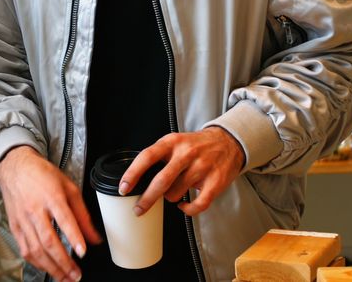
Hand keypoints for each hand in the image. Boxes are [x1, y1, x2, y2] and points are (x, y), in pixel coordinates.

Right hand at [0, 146, 101, 281]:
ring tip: (64, 278)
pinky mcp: (15, 227)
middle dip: (63, 262)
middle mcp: (35, 210)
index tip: (82, 252)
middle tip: (75, 275)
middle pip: (48, 240)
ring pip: (36, 249)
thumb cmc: (42, 175)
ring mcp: (23, 220)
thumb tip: (94, 237)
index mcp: (52, 197)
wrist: (15, 168)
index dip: (74, 237)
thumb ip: (83, 214)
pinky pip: (25, 249)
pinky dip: (37, 263)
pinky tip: (47, 268)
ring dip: (51, 267)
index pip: (64, 219)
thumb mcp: (69, 188)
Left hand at [120, 127, 244, 216]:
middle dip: (147, 199)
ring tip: (174, 191)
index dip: (133, 174)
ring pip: (177, 193)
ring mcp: (202, 167)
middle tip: (138, 209)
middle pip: (161, 180)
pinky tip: (184, 206)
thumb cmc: (195, 145)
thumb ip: (158, 157)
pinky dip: (188, 210)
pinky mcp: (215, 181)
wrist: (228, 142)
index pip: (147, 156)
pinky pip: (198, 204)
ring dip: (170, 198)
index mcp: (172, 142)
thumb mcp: (175, 142)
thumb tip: (137, 181)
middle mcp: (186, 153)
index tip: (124, 188)